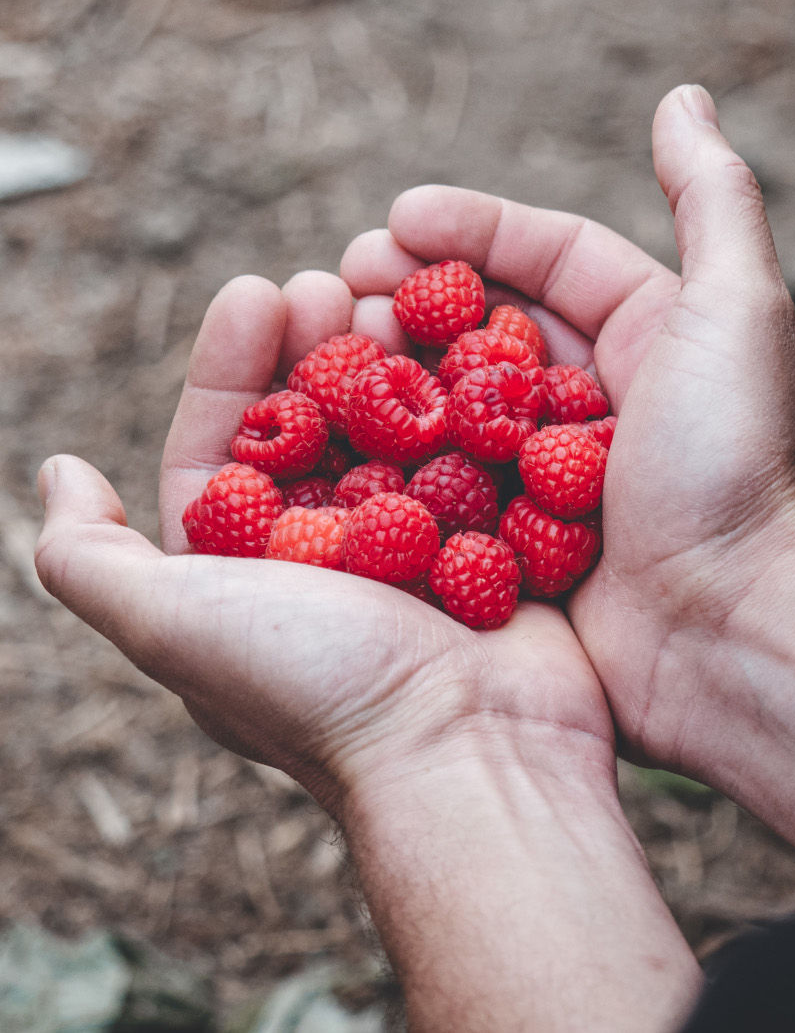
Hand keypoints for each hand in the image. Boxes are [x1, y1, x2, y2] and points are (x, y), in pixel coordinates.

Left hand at [34, 273, 616, 814]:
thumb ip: (91, 558)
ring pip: (402, 425)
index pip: (228, 444)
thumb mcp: (174, 624)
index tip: (258, 289)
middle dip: (320, 345)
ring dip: (398, 358)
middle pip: (321, 422)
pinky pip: (481, 451)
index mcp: (252, 571)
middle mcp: (333, 556)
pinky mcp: (497, 541)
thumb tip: (58, 472)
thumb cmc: (319, 688)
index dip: (234, 364)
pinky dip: (476, 398)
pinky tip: (480, 345)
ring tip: (404, 296)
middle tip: (337, 281)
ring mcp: (423, 547)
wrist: (472, 751)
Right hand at [340, 85, 794, 768]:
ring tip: (320, 338)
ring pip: (449, 395)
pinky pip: (433, 477)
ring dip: (385, 364)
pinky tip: (325, 431)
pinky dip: (382, 448)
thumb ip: (714, 198)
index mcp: (652, 334)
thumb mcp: (737, 312)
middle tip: (340, 279)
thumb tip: (684, 93)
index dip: (473, 226)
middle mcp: (597, 398)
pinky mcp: (511, 543)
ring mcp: (549, 473)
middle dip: (413, 289)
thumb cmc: (731, 467)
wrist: (726, 637)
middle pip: (487, 321)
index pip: (551, 255)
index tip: (395, 216)